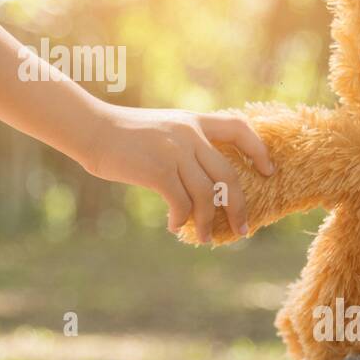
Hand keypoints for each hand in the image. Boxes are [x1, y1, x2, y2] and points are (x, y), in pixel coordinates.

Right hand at [83, 105, 274, 241]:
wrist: (92, 129)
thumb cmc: (123, 135)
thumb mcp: (162, 129)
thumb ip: (185, 145)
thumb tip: (203, 182)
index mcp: (193, 121)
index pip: (238, 128)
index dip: (258, 150)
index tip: (267, 171)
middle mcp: (189, 134)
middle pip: (228, 175)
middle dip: (238, 206)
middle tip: (243, 229)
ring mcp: (174, 151)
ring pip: (206, 195)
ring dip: (208, 222)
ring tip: (205, 238)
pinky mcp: (158, 170)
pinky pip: (181, 203)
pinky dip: (182, 219)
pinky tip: (175, 226)